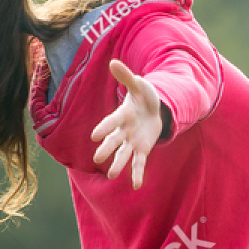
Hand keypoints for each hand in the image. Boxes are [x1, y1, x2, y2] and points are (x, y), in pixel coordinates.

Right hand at [91, 59, 164, 189]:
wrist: (153, 109)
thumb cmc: (144, 96)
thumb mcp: (139, 85)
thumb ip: (127, 77)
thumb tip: (114, 62)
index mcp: (122, 115)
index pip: (111, 122)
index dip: (104, 127)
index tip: (94, 135)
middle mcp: (123, 131)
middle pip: (114, 141)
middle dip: (106, 149)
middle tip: (97, 158)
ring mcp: (132, 141)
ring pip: (123, 155)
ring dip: (118, 164)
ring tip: (112, 175)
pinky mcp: (142, 149)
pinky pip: (139, 163)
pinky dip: (137, 174)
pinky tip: (136, 186)